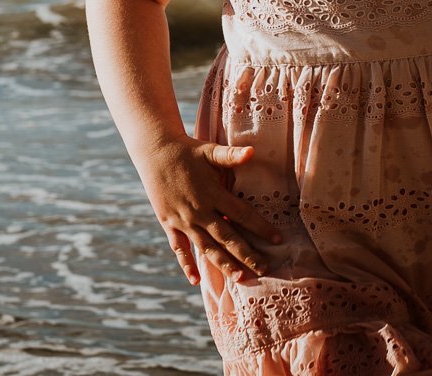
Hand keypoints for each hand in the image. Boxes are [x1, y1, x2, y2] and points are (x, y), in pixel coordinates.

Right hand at [137, 135, 281, 285]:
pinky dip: (187, 264)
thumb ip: (231, 155)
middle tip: (264, 268)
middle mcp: (199, 210)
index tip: (277, 238)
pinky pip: (179, 248)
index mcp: (212, 193)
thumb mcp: (209, 151)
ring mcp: (183, 220)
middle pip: (227, 237)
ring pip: (207, 247)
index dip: (261, 227)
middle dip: (247, 254)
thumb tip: (252, 152)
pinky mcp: (169, 224)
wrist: (154, 152)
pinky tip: (195, 280)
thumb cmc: (186, 150)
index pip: (242, 214)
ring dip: (224, 264)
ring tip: (241, 277)